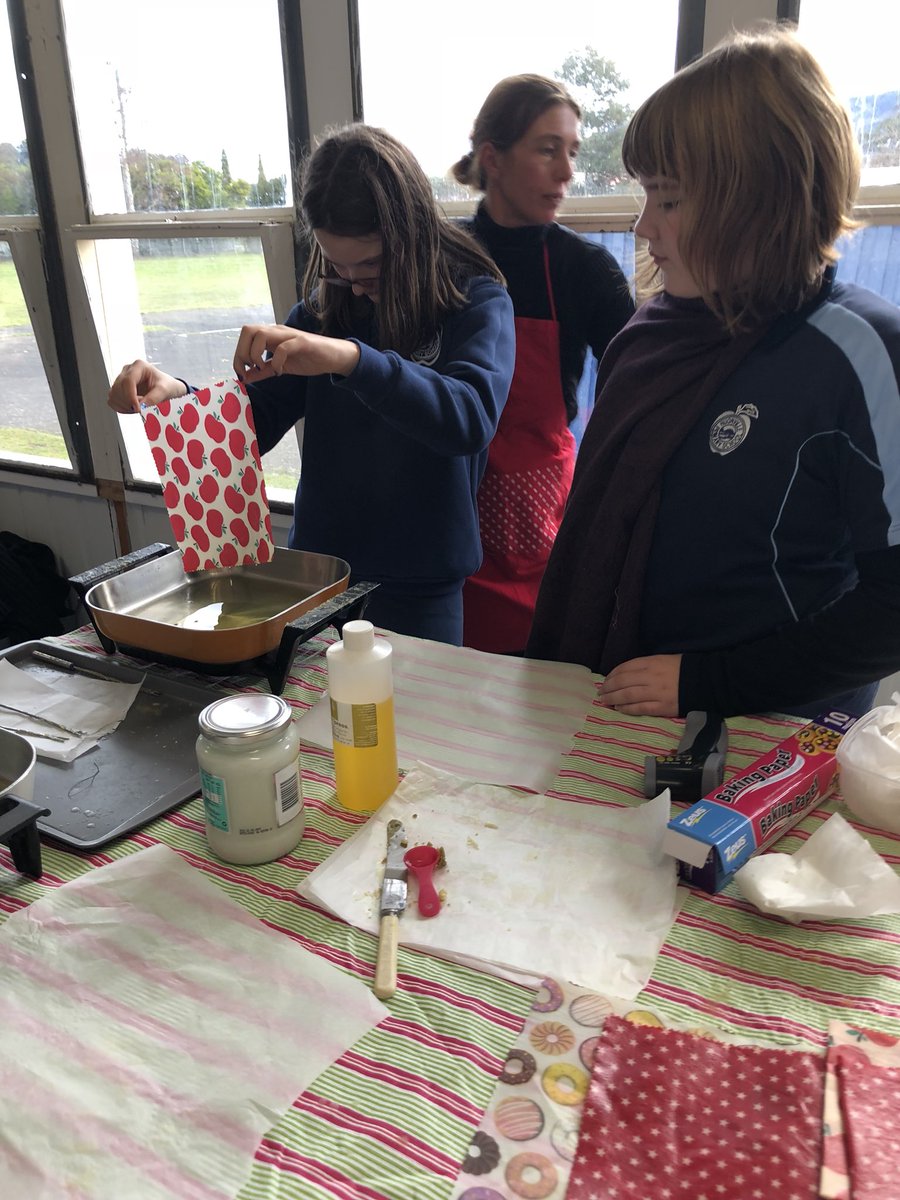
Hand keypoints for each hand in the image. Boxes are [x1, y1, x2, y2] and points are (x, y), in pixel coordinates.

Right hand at [108, 360, 186, 412]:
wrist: (166, 388)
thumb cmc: (167, 385)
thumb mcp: (165, 390)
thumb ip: (154, 398)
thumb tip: (141, 407)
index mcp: (139, 366)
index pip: (128, 381)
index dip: (130, 396)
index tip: (137, 409)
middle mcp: (127, 370)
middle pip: (118, 388)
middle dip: (128, 402)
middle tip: (141, 409)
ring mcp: (121, 379)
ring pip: (113, 394)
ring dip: (124, 406)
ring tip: (138, 408)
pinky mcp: (118, 389)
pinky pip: (112, 400)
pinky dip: (120, 407)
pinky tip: (132, 408)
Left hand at [233, 324, 359, 381]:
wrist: (334, 357)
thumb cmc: (308, 359)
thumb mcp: (280, 367)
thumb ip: (262, 371)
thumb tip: (244, 377)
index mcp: (271, 335)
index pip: (245, 336)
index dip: (238, 355)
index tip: (242, 374)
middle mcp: (277, 331)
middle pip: (248, 330)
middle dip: (243, 352)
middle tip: (251, 369)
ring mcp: (289, 335)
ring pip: (261, 334)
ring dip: (256, 354)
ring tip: (263, 368)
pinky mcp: (302, 342)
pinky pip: (282, 348)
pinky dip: (276, 361)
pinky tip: (280, 371)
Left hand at [598, 654, 682, 716]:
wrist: (705, 681)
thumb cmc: (684, 669)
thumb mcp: (664, 659)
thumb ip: (646, 665)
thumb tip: (627, 674)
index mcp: (651, 662)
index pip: (625, 668)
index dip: (612, 675)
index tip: (606, 681)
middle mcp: (651, 677)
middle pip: (622, 682)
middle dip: (608, 688)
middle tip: (600, 693)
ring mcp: (656, 693)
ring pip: (627, 695)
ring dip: (613, 699)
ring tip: (605, 702)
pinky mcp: (662, 707)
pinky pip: (639, 708)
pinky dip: (627, 709)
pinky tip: (619, 709)